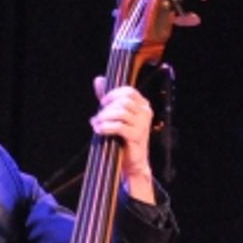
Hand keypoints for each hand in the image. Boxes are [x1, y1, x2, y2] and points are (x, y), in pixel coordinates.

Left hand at [91, 77, 155, 202]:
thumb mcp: (116, 115)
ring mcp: (143, 125)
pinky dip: (106, 127)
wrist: (132, 163)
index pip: (129, 91)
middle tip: (98, 117)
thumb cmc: (123, 138)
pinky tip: (99, 130)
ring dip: (105, 117)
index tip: (103, 103)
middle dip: (107, 108)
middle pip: (124, 101)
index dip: (113, 94)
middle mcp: (146, 113)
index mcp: (144, 106)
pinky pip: (119, 127)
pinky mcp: (137, 137)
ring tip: (96, 124)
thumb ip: (108, 98)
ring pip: (121, 112)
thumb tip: (99, 79)